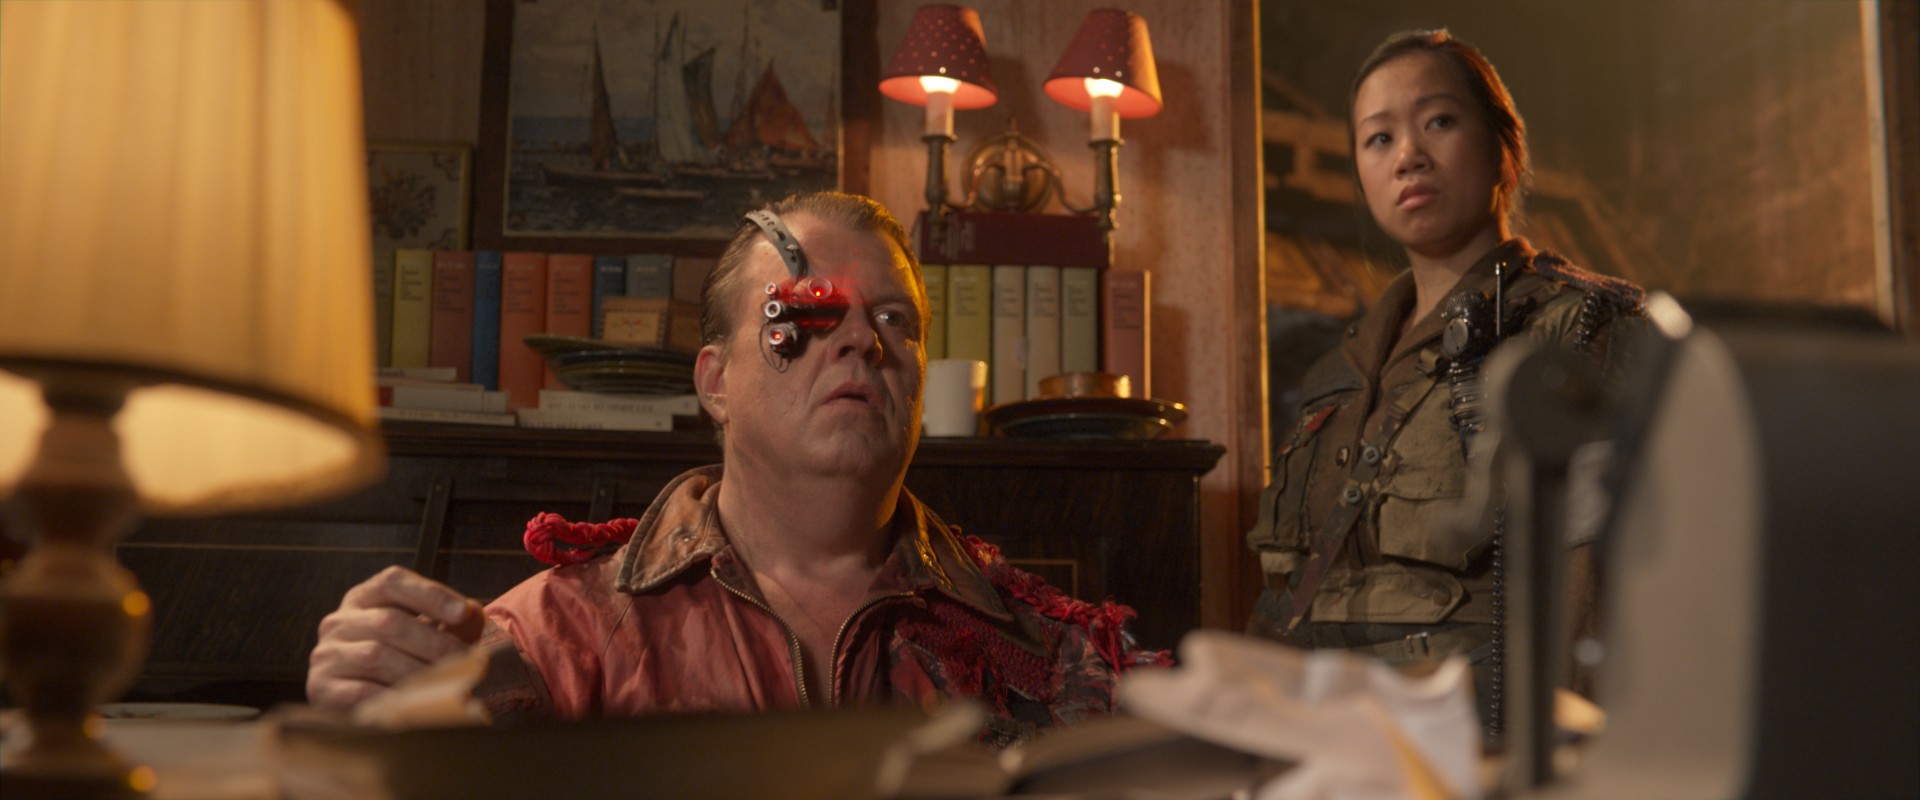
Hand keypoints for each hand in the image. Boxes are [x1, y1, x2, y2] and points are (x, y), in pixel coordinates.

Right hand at [307, 565, 483, 711]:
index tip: (463, 613)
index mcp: (363, 598)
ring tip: (447, 683)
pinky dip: (394, 698)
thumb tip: (473, 614)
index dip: (430, 595)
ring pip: (376, 656)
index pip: (392, 582)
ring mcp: (326, 654)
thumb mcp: (424, 630)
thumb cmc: (400, 658)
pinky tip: (417, 703)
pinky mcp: (321, 688)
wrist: (354, 699)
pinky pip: (361, 692)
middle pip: (389, 621)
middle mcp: (339, 622)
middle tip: (465, 659)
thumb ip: (452, 620)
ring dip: (418, 671)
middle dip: (434, 641)